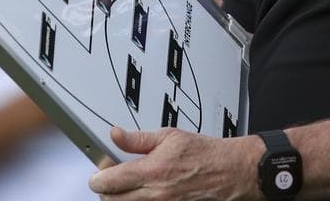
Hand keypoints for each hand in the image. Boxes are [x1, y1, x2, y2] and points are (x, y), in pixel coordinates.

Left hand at [89, 126, 264, 199]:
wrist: (231, 171)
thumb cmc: (206, 154)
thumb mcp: (170, 136)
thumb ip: (138, 139)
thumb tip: (116, 135)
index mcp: (151, 171)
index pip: (106, 182)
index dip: (98, 176)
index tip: (101, 169)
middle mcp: (154, 195)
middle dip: (106, 189)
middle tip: (115, 176)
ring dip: (120, 197)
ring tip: (130, 184)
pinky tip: (146, 191)